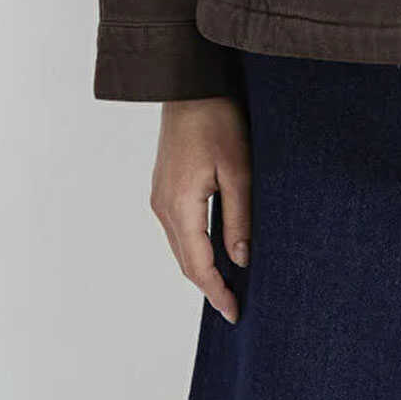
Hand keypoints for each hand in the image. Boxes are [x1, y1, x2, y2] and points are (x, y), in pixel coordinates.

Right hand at [150, 96, 251, 325]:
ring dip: (201, 268)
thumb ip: (239, 217)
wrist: (189, 86)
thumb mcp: (238, 169)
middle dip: (209, 286)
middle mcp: (163, 206)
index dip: (217, 292)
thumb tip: (241, 260)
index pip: (198, 265)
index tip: (235, 313)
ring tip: (228, 284)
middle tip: (234, 306)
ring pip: (180, 247)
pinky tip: (214, 250)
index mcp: (180, 205)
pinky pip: (178, 229)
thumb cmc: (217, 121)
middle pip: (185, 261)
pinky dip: (194, 247)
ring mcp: (160, 197)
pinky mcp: (164, 187)